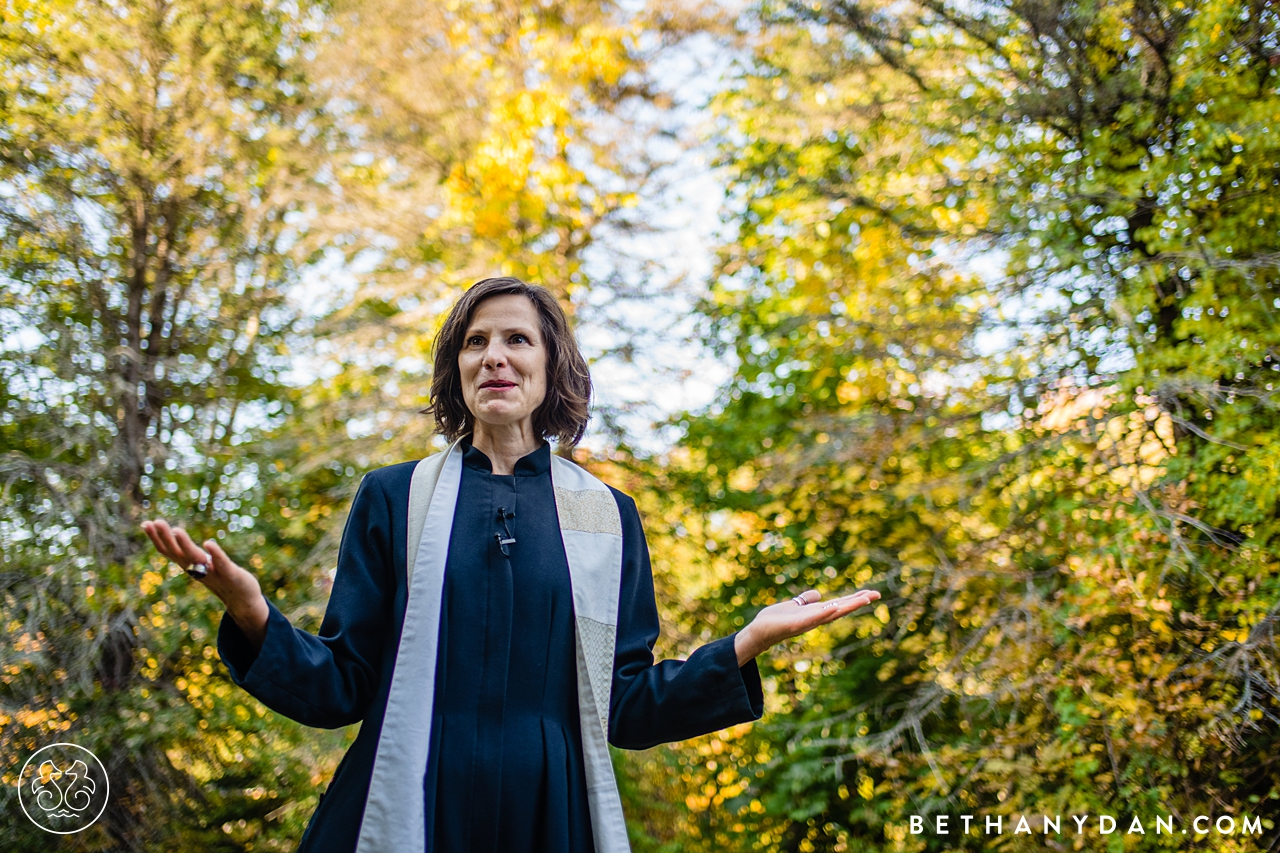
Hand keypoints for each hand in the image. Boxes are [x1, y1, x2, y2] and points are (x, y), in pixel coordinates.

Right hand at [140, 519, 268, 650]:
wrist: (242, 602)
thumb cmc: (221, 578)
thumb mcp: (201, 564)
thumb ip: (189, 552)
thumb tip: (174, 535)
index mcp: (189, 565)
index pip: (169, 551)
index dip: (157, 538)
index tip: (145, 524)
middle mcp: (197, 569)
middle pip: (178, 553)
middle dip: (165, 538)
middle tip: (155, 521)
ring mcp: (213, 573)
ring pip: (196, 558)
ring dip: (185, 544)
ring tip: (176, 530)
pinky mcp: (231, 575)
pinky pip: (221, 563)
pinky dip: (215, 553)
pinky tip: (208, 543)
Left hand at [734, 588, 881, 666]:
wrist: (758, 631)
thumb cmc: (776, 620)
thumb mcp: (793, 605)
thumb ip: (806, 600)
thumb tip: (818, 594)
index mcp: (816, 613)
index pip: (840, 604)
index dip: (855, 599)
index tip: (873, 593)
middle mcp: (815, 619)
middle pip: (841, 609)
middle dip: (858, 602)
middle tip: (877, 594)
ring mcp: (807, 623)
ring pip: (831, 614)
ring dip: (847, 606)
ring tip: (863, 599)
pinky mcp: (795, 625)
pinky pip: (812, 619)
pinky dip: (823, 614)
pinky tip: (834, 607)